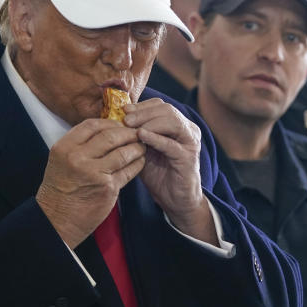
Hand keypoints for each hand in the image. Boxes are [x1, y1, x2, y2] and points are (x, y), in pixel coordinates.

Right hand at [36, 119, 144, 246]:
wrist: (57, 219)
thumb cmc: (60, 189)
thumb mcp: (61, 160)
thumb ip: (80, 145)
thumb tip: (106, 130)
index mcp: (65, 148)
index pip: (92, 125)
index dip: (110, 122)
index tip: (119, 125)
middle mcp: (78, 158)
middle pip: (111, 136)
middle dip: (128, 132)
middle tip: (137, 133)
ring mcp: (94, 173)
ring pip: (123, 152)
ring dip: (136, 147)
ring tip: (142, 146)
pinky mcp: (108, 188)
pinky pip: (129, 171)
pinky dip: (137, 163)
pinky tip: (140, 161)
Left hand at [123, 98, 216, 242]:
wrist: (175, 200)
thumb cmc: (159, 174)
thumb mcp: (144, 149)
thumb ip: (136, 134)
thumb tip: (117, 118)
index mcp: (178, 125)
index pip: (161, 105)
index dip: (142, 105)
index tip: (124, 110)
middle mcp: (188, 130)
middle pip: (167, 109)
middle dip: (143, 112)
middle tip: (125, 118)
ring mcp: (190, 143)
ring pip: (172, 122)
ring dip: (149, 121)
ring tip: (132, 126)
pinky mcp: (188, 158)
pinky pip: (172, 144)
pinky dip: (156, 138)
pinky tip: (141, 136)